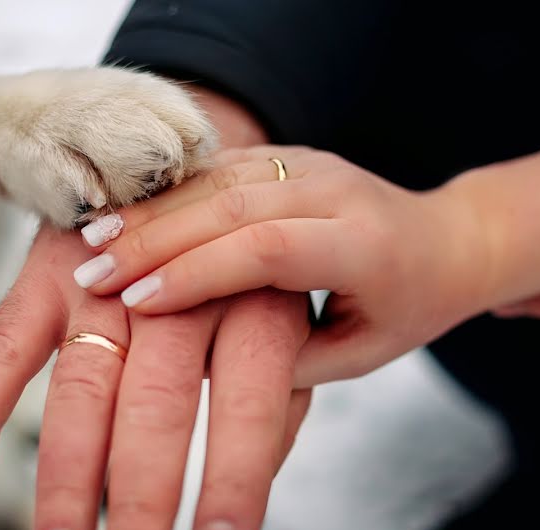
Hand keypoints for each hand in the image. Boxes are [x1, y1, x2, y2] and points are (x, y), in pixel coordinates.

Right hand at [0, 223, 310, 529]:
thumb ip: (278, 397)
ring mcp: (109, 276)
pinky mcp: (50, 266)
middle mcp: (183, 291)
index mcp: (256, 302)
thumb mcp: (286, 319)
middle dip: (139, 503)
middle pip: (156, 404)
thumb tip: (256, 478)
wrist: (182, 158)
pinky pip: (8, 338)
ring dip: (65, 482)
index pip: (249, 402)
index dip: (233, 483)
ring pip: (81, 385)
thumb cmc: (245, 263)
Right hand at [74, 145, 488, 387]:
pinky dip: (166, 193)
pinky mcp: (286, 154)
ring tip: (91, 244)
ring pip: (217, 179)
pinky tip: (122, 214)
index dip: (198, 272)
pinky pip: (218, 166)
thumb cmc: (405, 309)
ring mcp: (309, 162)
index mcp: (364, 244)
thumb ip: (285, 360)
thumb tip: (194, 364)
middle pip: (231, 205)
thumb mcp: (358, 354)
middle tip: (94, 274)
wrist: (448, 241)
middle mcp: (336, 190)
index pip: (268, 248)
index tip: (138, 303)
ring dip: (150, 212)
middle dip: (155, 240)